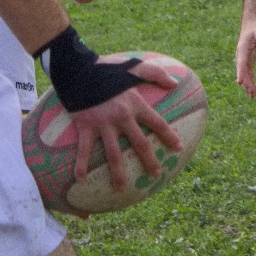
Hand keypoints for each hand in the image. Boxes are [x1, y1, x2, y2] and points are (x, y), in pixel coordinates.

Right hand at [67, 59, 181, 188]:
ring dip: (118, 173)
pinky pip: (84, 150)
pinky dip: (81, 164)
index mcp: (135, 103)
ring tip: (122, 189)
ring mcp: (103, 124)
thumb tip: (176, 83)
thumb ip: (156, 74)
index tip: (177, 148)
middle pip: (139, 144)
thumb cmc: (107, 68)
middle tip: (156, 174)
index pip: (157, 123)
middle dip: (149, 161)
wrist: (78, 69)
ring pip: (113, 154)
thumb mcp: (134, 67)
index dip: (169, 136)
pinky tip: (81, 178)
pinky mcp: (85, 127)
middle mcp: (122, 117)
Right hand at [235, 19, 255, 97]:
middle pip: (243, 72)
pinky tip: (254, 92)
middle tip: (251, 93)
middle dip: (246, 83)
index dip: (240, 72)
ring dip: (248, 86)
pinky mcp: (248, 63)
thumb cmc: (255, 28)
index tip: (239, 82)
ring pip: (245, 75)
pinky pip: (249, 75)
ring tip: (253, 96)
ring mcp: (244, 61)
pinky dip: (251, 82)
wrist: (251, 27)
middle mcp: (241, 57)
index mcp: (242, 49)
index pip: (241, 62)